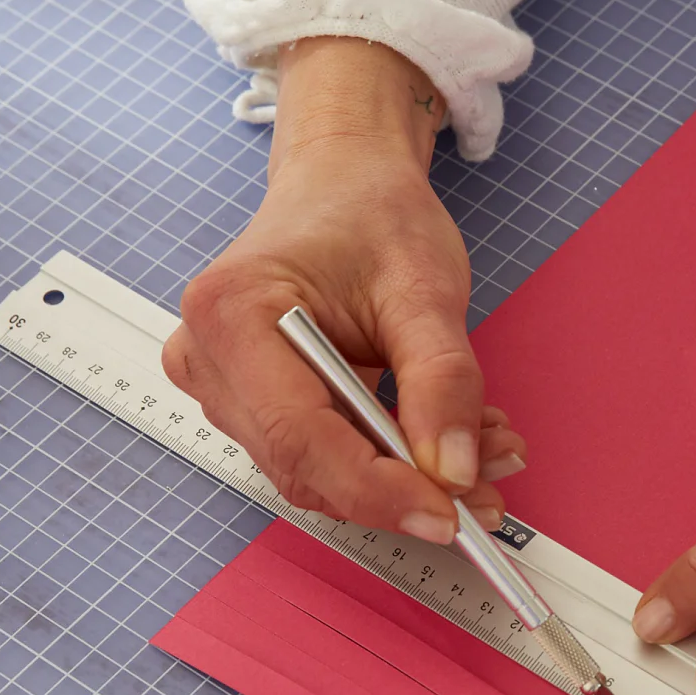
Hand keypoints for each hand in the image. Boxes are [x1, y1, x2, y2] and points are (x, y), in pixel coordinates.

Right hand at [163, 39, 524, 544]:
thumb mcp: (424, 287)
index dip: (377, 489)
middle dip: (402, 489)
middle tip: (488, 491)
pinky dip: (391, 460)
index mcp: (232, 314)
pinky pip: (323, 456)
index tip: (448, 513)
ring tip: (484, 447)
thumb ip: (441, 381)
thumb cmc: (370, 212)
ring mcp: (223, 389)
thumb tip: (454, 472)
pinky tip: (449, 440)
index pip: (301, 437)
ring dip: (406, 477)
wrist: (344, 181)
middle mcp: (207, 360)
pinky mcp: (252, 404)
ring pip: (319, 472)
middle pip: (306, 466)